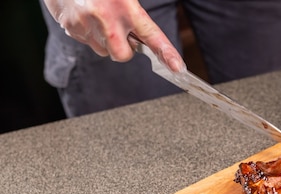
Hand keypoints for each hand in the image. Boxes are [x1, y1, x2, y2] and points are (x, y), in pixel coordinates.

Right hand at [42, 0, 183, 71]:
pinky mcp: (70, 28)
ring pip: (104, 50)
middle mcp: (107, 17)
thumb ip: (134, 15)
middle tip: (120, 32)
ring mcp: (86, 24)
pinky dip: (89, 32)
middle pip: (122, 55)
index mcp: (126, 6)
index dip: (167, 53)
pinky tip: (86, 15)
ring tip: (99, 16)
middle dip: (124, 50)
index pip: (152, 35)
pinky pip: (86, 41)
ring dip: (105, 39)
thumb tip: (142, 41)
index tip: (178, 68)